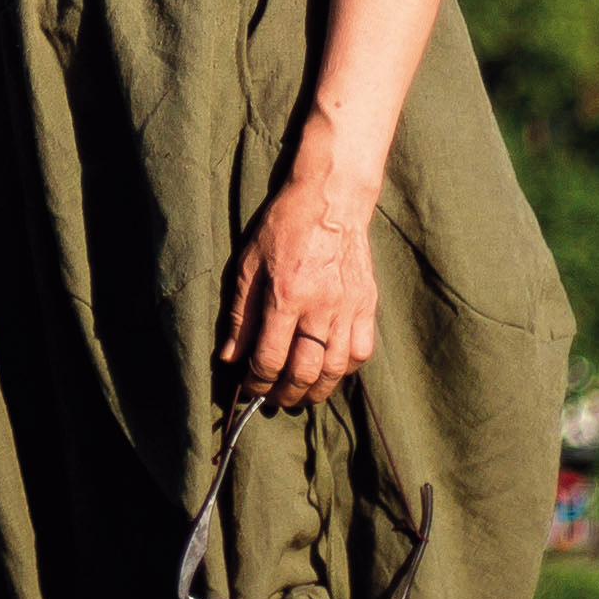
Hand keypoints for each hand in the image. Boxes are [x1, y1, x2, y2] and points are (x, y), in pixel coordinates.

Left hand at [221, 134, 387, 411]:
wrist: (332, 199)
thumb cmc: (284, 226)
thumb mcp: (249, 264)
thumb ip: (239, 315)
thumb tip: (231, 358)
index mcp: (285, 295)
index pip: (270, 358)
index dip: (257, 382)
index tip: (249, 387)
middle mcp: (320, 306)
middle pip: (304, 372)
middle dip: (286, 394)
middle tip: (274, 398)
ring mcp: (348, 307)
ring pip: (335, 369)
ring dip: (316, 390)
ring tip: (301, 394)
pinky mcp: (368, 305)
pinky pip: (361, 352)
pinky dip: (344, 370)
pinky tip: (329, 370)